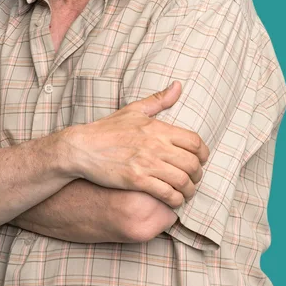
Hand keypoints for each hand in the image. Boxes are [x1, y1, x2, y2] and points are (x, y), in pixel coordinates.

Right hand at [65, 81, 209, 207]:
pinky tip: (173, 200)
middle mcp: (155, 145)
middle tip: (194, 179)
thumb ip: (159, 100)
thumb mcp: (134, 109)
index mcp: (157, 128)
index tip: (200, 160)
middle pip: (192, 163)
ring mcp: (146, 163)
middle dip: (198, 175)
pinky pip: (166, 193)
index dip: (203, 154)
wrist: (82, 147)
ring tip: (185, 192)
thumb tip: (179, 86)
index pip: (194, 142)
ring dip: (189, 190)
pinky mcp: (137, 180)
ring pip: (182, 181)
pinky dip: (175, 199)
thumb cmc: (107, 129)